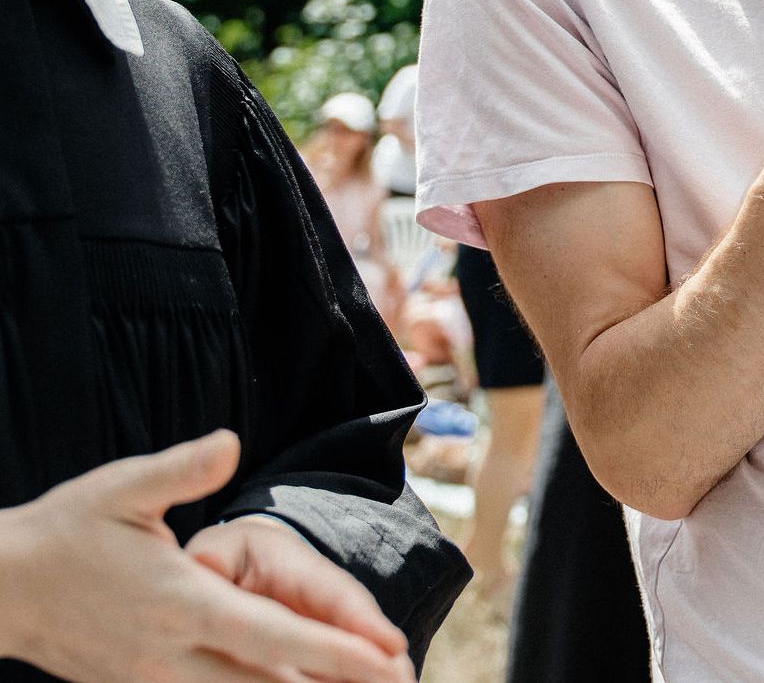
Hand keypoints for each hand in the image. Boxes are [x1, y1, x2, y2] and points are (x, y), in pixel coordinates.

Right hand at [0, 430, 413, 682]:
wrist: (1, 589)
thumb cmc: (68, 530)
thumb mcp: (123, 487)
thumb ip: (182, 470)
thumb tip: (231, 442)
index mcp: (181, 602)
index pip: (273, 634)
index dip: (334, 649)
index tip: (385, 657)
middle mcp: (171, 654)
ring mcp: (152, 681)